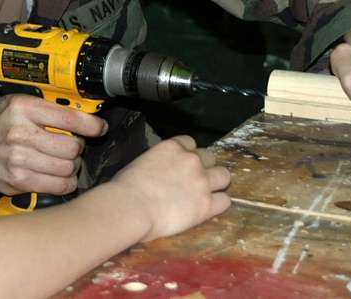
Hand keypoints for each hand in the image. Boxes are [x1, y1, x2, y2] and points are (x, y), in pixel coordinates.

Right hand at [0, 94, 107, 195]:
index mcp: (23, 108)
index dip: (91, 125)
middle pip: (71, 146)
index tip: (99, 128)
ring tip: (65, 161)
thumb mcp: (21, 105)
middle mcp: (19, 132)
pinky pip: (59, 185)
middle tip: (72, 146)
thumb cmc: (3, 126)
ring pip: (68, 167)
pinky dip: (66, 182)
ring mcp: (18, 158)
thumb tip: (88, 114)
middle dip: (78, 148)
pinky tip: (61, 176)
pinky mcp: (19, 180)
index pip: (69, 117)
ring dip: (73, 166)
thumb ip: (50, 107)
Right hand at [111, 136, 230, 241]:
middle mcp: (192, 160)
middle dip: (204, 167)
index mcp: (173, 146)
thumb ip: (158, 162)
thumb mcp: (141, 162)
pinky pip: (225, 201)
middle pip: (211, 157)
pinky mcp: (207, 205)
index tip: (182, 165)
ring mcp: (202, 181)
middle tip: (195, 181)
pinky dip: (218, 204)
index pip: (190, 142)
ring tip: (207, 194)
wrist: (131, 207)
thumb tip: (159, 171)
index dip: (188, 154)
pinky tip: (208, 209)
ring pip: (224, 176)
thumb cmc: (126, 187)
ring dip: (217, 183)